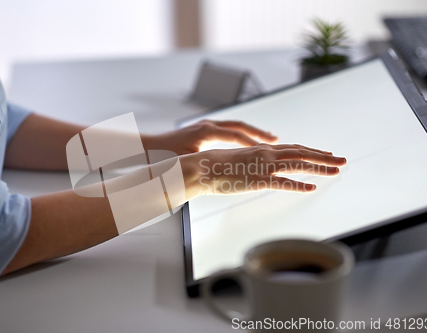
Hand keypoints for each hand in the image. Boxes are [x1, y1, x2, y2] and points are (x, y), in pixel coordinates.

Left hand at [142, 120, 277, 154]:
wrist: (150, 147)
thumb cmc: (165, 156)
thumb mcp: (184, 162)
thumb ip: (200, 165)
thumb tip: (210, 174)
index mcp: (205, 132)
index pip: (234, 136)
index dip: (252, 143)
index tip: (268, 150)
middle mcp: (207, 125)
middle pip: (239, 126)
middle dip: (258, 133)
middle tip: (276, 139)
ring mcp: (206, 125)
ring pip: (235, 126)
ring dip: (251, 132)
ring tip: (268, 138)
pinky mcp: (203, 129)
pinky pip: (228, 129)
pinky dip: (241, 134)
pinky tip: (248, 141)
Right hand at [180, 143, 346, 198]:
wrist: (202, 167)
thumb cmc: (215, 164)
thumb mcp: (237, 159)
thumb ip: (252, 162)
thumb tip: (258, 166)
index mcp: (262, 149)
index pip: (293, 149)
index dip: (312, 151)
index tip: (326, 153)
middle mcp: (267, 154)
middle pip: (302, 153)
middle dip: (324, 157)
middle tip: (342, 160)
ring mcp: (263, 166)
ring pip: (299, 164)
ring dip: (320, 167)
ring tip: (337, 170)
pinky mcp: (258, 180)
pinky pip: (283, 183)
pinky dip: (299, 185)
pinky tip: (312, 188)